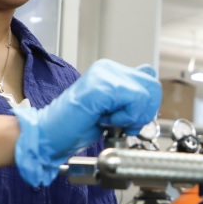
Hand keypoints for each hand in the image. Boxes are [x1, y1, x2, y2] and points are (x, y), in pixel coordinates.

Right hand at [13, 59, 161, 185]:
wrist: (50, 135)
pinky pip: (133, 100)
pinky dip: (124, 118)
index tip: (130, 119)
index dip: (147, 105)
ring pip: (145, 93)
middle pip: (152, 86)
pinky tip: (105, 120)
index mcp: (111, 71)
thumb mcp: (113, 110)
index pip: (150, 79)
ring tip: (110, 121)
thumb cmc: (77, 126)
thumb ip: (132, 96)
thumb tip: (151, 78)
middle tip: (123, 124)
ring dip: (132, 116)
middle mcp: (108, 68)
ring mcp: (104, 75)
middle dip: (143, 112)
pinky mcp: (101, 86)